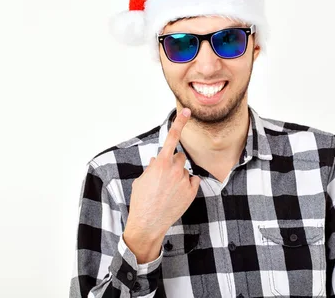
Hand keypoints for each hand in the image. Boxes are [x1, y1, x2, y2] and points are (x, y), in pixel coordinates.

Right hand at [123, 108, 200, 260]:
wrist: (148, 223)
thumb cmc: (141, 201)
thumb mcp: (142, 180)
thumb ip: (152, 167)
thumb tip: (157, 161)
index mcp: (160, 163)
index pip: (172, 138)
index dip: (180, 123)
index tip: (187, 111)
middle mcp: (174, 169)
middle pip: (180, 157)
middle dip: (174, 163)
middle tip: (165, 177)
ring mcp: (184, 180)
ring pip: (185, 170)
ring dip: (179, 176)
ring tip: (168, 191)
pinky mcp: (191, 192)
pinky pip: (193, 181)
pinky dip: (187, 185)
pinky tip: (177, 195)